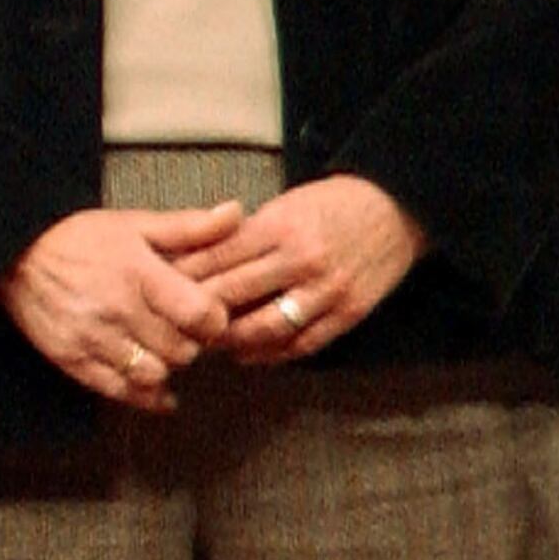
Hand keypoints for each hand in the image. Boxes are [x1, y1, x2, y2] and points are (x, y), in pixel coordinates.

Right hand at [0, 204, 240, 411]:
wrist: (14, 252)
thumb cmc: (80, 237)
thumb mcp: (136, 224)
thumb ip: (189, 227)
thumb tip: (236, 214)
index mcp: (139, 273)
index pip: (200, 315)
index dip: (214, 320)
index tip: (210, 316)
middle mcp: (117, 309)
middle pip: (182, 350)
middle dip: (191, 344)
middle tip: (185, 333)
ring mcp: (92, 338)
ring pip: (153, 374)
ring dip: (166, 367)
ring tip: (163, 351)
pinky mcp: (72, 359)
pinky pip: (120, 391)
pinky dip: (145, 396)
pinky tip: (157, 390)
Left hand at [175, 176, 430, 365]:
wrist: (398, 209)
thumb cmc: (336, 203)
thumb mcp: (287, 204)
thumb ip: (248, 234)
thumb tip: (199, 259)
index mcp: (281, 227)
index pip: (217, 258)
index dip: (184, 278)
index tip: (160, 290)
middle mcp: (302, 261)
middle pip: (234, 296)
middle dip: (197, 312)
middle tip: (172, 324)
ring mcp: (328, 291)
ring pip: (265, 328)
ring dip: (231, 341)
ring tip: (209, 343)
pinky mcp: (348, 314)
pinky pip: (302, 344)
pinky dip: (271, 355)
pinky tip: (249, 355)